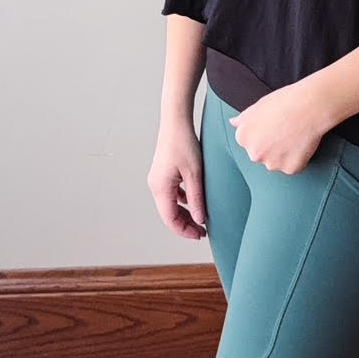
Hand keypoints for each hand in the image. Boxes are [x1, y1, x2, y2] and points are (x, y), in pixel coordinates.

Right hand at [147, 116, 207, 240]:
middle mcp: (155, 185)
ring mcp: (158, 180)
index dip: (184, 231)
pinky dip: (182, 202)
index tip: (200, 235)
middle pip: (169, 214)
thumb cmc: (184, 144)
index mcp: (160, 187)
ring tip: (201, 219)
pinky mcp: (163, 174)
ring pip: (170, 205)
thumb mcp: (195, 173)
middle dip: (185, 225)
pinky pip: (171, 195)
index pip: (170, 219)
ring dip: (184, 214)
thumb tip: (199, 220)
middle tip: (203, 231)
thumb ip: (196, 198)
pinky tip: (194, 202)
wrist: (176, 122)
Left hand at [229, 79, 331, 175]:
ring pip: (277, 163)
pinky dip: (298, 159)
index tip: (274, 127)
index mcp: (243, 138)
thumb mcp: (257, 106)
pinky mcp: (289, 169)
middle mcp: (254, 154)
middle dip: (272, 147)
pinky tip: (302, 143)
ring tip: (295, 135)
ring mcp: (271, 163)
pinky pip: (293, 167)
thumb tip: (232, 122)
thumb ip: (243, 119)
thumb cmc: (284, 102)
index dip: (264, 135)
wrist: (309, 106)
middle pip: (262, 155)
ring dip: (285, 155)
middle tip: (286, 131)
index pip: (250, 143)